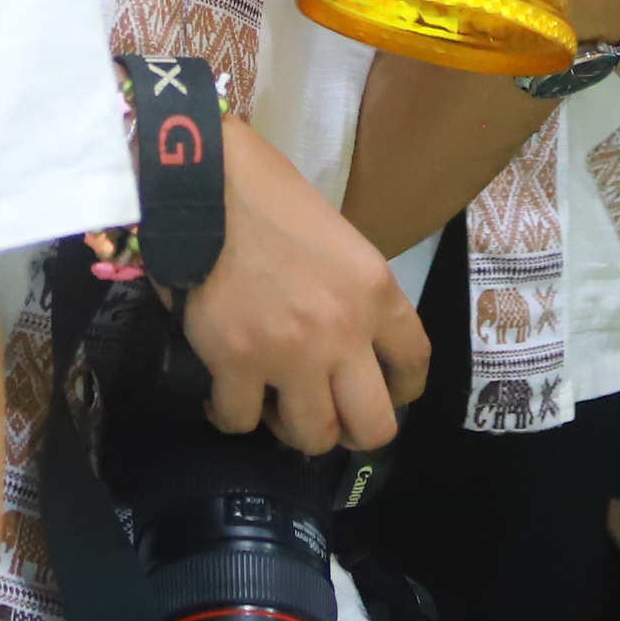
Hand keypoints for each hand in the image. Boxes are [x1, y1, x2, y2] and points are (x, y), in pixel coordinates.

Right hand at [179, 114, 431, 454]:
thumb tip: (348, 345)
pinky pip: (240, 421)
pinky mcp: (235, 362)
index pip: (415, 364)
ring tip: (273, 406)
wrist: (204, 183)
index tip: (382, 394)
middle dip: (353, 432)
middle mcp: (343, 330)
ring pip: (311, 437)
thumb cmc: (269, 196)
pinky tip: (221, 395)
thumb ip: (352, 295)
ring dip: (293, 428)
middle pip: (373, 427)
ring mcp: (290, 352)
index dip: (401, 391)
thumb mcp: (338, 239)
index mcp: (375, 290)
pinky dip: (229, 414)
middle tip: (328, 415)